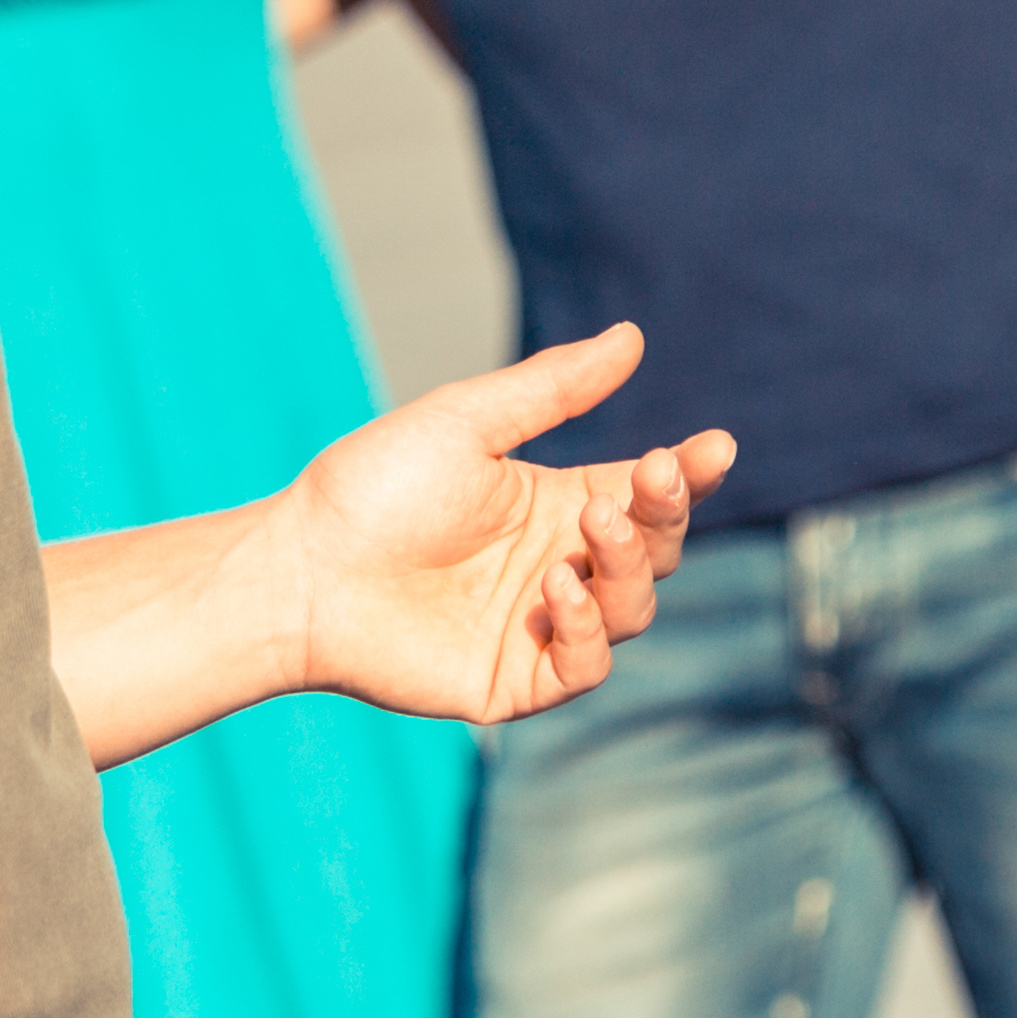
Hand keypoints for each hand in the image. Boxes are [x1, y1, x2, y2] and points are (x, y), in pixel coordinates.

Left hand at [259, 325, 733, 721]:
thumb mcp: (467, 422)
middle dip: (667, 511)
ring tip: (588, 531)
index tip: (715, 446)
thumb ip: (553, 389)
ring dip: (630, 566)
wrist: (301, 570)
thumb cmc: (372, 488)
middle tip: (650, 475)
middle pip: (657, 548)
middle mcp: (560, 565)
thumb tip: (632, 336)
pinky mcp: (515, 681)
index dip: (688, 474)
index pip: (646, 493)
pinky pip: (586, 666)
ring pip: (634, 608)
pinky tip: (555, 588)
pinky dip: (587, 628)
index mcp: (556, 504)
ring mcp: (540, 626)